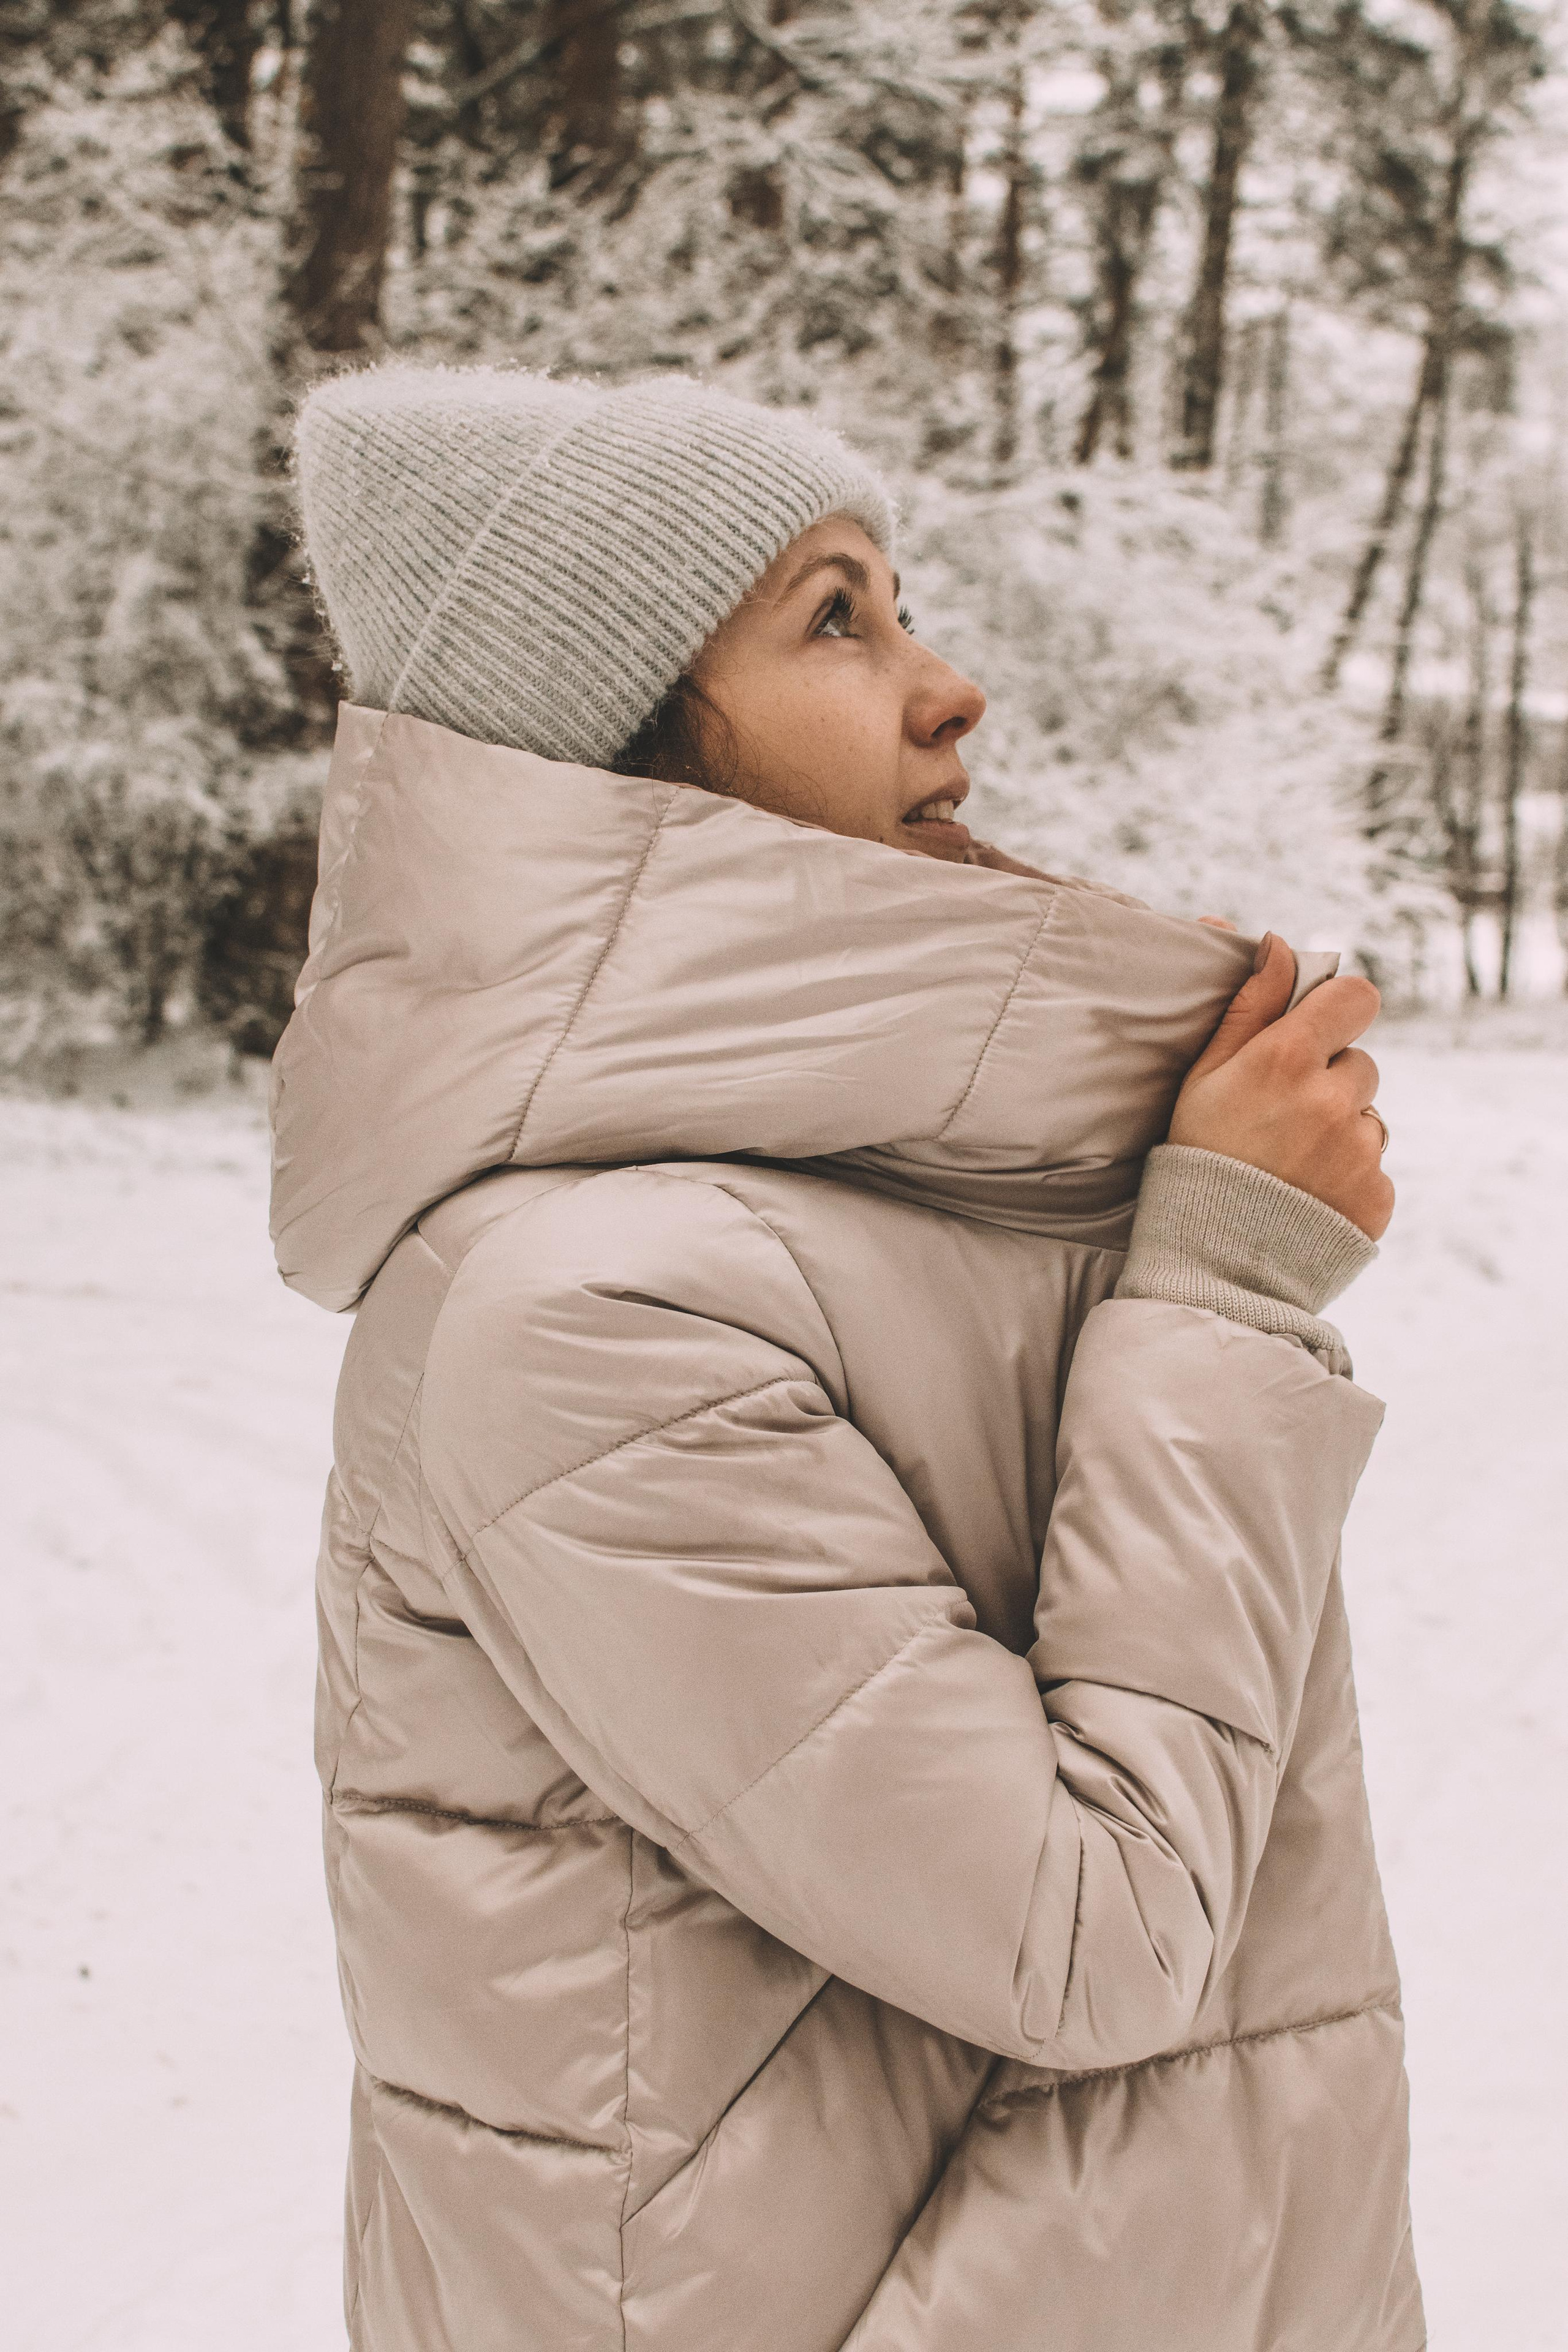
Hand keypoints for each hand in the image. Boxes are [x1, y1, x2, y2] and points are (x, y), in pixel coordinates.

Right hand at [1169, 934, 1394, 1239]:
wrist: (1212, 1263)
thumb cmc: (1197, 1158)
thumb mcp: (1203, 1077)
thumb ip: (1248, 1006)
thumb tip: (1277, 941)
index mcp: (1287, 1059)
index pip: (1356, 996)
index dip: (1340, 1007)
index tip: (1319, 1028)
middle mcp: (1332, 1100)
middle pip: (1359, 1064)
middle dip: (1329, 1082)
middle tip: (1282, 1119)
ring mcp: (1360, 1151)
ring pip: (1367, 1119)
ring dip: (1340, 1132)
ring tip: (1290, 1165)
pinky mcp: (1378, 1196)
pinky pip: (1375, 1169)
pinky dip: (1348, 1180)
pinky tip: (1306, 1196)